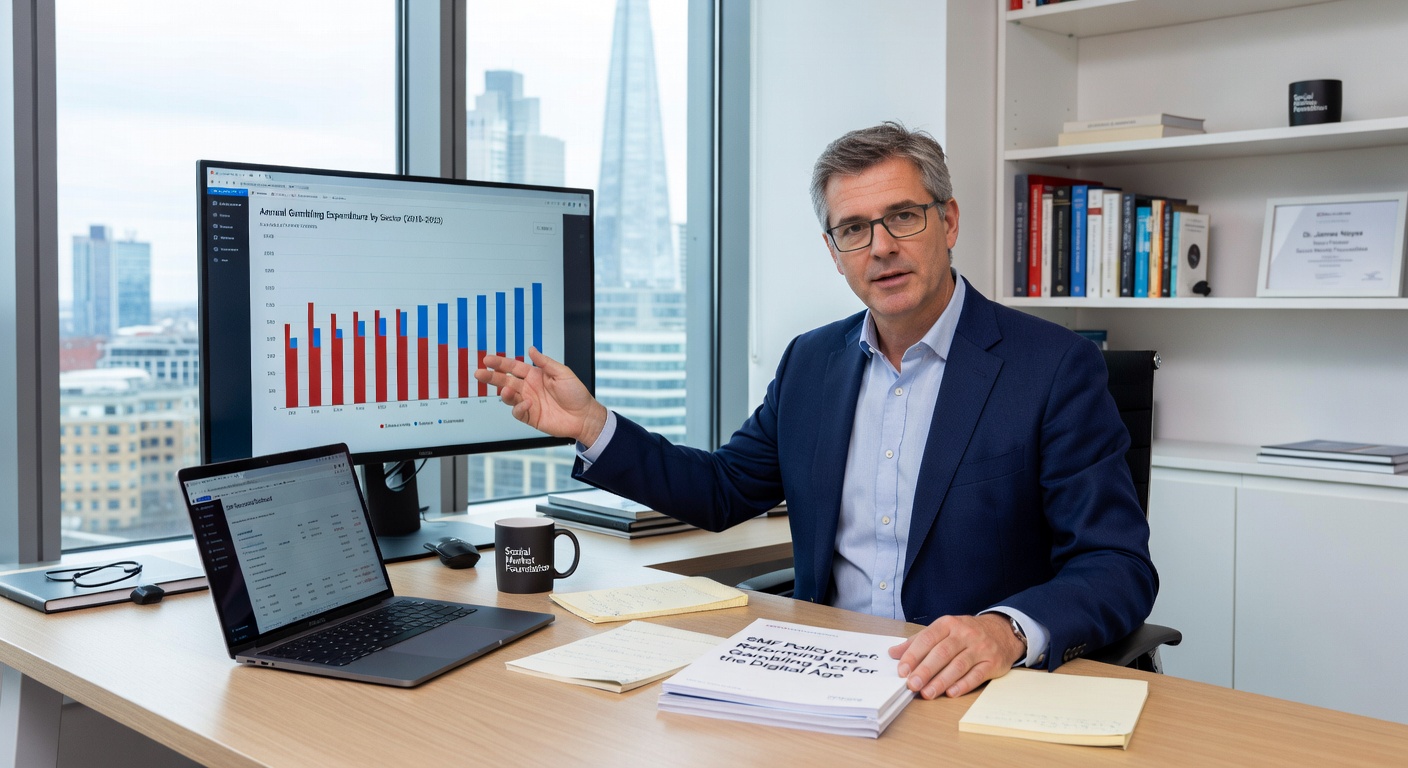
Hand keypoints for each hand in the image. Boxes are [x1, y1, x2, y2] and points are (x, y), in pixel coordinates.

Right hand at [473, 347, 607, 445]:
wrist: (584, 416)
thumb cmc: (576, 393)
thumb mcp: (562, 372)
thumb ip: (545, 362)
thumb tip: (531, 349)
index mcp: (535, 375)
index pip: (513, 367)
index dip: (500, 363)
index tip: (487, 359)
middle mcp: (529, 388)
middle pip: (505, 380)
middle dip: (491, 377)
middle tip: (479, 373)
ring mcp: (528, 402)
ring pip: (508, 396)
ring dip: (504, 392)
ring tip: (505, 389)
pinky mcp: (530, 416)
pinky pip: (518, 412)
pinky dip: (519, 408)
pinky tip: (526, 403)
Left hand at [888, 613, 1024, 698]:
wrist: (1002, 631)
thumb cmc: (966, 633)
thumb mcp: (943, 631)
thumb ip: (918, 642)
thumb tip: (893, 653)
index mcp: (948, 624)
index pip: (927, 638)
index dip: (913, 655)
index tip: (902, 670)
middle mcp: (965, 634)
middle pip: (942, 653)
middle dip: (925, 670)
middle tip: (912, 685)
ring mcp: (980, 648)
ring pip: (958, 665)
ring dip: (941, 681)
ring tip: (927, 693)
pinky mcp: (993, 662)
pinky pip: (977, 675)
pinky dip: (963, 684)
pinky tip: (951, 693)